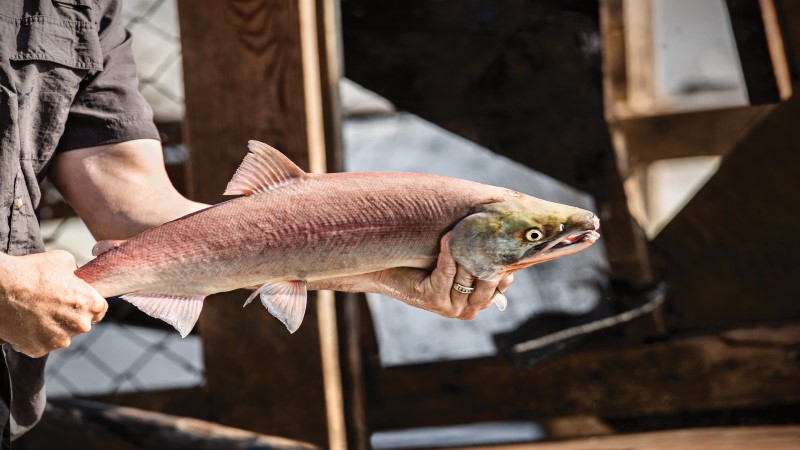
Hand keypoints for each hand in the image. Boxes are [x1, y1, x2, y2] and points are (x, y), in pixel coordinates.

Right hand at [0, 250, 107, 356]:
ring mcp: (59, 340)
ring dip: (53, 327)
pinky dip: (36, 336)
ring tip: (36, 312)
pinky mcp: (39, 350)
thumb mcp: (64, 261)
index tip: (77, 301)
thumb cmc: (33, 271)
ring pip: (62, 335)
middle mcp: (80, 326)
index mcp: (91, 305)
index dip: (89, 304)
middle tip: (52, 305)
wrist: (0, 288)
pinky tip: (27, 322)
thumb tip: (78, 278)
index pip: (100, 309)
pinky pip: (42, 344)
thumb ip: (78, 274)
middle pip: (81, 324)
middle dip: (70, 316)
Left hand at [309, 233, 514, 319]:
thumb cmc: (424, 258)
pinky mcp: (434, 301)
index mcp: (478, 302)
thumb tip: (512, 233)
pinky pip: (447, 272)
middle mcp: (468, 310)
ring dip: (467, 249)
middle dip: (488, 253)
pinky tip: (448, 237)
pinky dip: (449, 252)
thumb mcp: (460, 256)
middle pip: (488, 278)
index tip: (505, 236)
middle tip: (491, 228)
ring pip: (468, 274)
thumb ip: (482, 253)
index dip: (504, 258)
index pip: (502, 281)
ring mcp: (452, 308)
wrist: (387, 269)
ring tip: (468, 225)